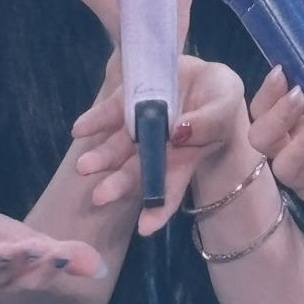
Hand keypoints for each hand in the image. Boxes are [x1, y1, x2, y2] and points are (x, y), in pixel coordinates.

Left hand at [0, 210, 107, 302]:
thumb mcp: (24, 244)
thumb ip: (61, 255)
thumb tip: (103, 267)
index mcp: (10, 278)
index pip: (33, 277)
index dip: (48, 268)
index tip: (64, 254)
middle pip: (7, 278)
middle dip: (25, 264)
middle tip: (44, 249)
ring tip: (10, 246)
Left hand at [70, 55, 249, 235]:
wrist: (205, 74)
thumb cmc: (220, 99)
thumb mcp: (224, 106)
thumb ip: (209, 122)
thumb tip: (180, 132)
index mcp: (184, 158)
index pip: (170, 189)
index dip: (159, 210)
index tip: (145, 229)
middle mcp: (157, 148)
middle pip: (136, 172)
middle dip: (119, 185)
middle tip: (101, 196)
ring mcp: (139, 126)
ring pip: (117, 147)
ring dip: (101, 158)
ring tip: (84, 167)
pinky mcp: (126, 102)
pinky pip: (108, 115)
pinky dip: (93, 121)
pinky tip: (79, 129)